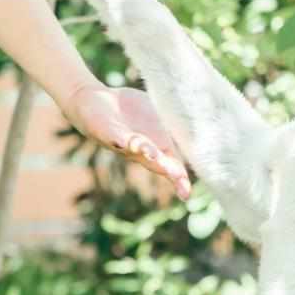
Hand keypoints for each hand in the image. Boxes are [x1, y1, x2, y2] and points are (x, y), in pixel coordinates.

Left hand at [61, 84, 191, 197]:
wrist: (96, 101)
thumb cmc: (129, 111)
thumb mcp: (156, 116)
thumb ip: (174, 124)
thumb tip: (198, 123)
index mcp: (157, 147)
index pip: (172, 166)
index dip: (180, 180)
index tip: (187, 194)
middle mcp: (141, 150)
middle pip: (156, 163)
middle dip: (167, 170)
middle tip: (179, 177)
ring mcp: (124, 142)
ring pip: (137, 150)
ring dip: (146, 152)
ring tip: (154, 154)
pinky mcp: (108, 132)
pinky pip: (117, 137)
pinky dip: (125, 141)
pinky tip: (131, 141)